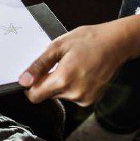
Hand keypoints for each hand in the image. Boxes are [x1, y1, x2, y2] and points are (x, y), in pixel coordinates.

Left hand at [18, 15, 139, 105]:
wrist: (116, 43)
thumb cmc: (89, 40)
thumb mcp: (58, 46)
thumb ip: (38, 65)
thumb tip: (23, 80)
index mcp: (63, 79)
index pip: (35, 96)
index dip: (31, 86)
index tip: (34, 76)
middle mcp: (74, 94)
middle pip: (48, 95)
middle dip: (49, 81)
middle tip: (61, 63)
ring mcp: (85, 99)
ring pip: (61, 95)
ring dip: (62, 83)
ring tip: (74, 65)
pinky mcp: (92, 100)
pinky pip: (73, 96)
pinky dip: (73, 86)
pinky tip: (82, 72)